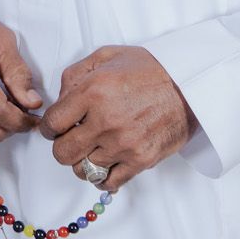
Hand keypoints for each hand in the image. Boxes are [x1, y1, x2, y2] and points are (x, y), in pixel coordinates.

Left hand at [38, 45, 198, 189]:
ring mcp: (124, 144)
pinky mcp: (141, 160)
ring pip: (83, 170)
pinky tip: (105, 165)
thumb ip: (74, 76)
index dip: (49, 127)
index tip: (55, 128)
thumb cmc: (150, 69)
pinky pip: (109, 182)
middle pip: (63, 153)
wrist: (190, 84)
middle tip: (72, 139)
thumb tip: (59, 102)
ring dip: (82, 162)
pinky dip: (102, 178)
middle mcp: (106, 121)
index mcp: (93, 92)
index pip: (51, 123)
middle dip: (62, 146)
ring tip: (92, 150)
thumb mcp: (106, 56)